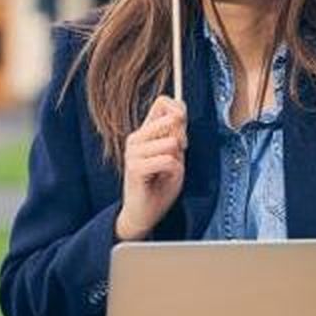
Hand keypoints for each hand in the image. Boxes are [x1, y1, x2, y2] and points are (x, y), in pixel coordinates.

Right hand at [116, 96, 186, 240]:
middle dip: (182, 138)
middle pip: (171, 119)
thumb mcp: (175, 156)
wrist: (143, 213)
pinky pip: (168, 161)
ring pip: (172, 143)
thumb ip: (176, 135)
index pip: (162, 102)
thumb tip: (178, 115)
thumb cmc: (159, 185)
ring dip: (176, 160)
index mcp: (144, 132)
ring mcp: (133, 152)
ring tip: (166, 171)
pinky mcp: (134, 167)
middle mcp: (135, 138)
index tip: (182, 135)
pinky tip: (162, 179)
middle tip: (176, 157)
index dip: (180, 111)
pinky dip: (173, 172)